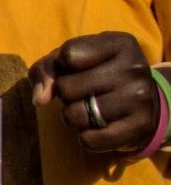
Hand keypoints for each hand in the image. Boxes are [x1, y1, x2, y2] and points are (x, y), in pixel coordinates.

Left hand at [30, 31, 158, 157]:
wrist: (145, 103)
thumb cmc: (98, 75)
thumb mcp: (73, 61)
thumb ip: (46, 70)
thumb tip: (40, 99)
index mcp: (120, 44)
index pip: (68, 54)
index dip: (62, 66)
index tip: (77, 69)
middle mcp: (134, 68)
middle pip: (66, 87)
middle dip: (66, 94)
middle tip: (85, 93)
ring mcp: (140, 98)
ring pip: (75, 116)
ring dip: (72, 117)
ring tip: (90, 109)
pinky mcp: (141, 127)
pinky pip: (89, 140)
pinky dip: (85, 138)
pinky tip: (99, 127)